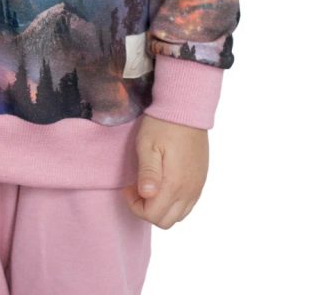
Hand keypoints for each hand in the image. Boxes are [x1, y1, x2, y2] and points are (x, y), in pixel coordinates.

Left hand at [121, 114, 208, 229]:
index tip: (128, 187)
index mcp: (174, 184)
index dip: (135, 206)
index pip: (153, 216)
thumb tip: (147, 195)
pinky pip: (188, 204)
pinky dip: (174, 202)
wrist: (186, 109)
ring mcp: (197, 186)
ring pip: (178, 215)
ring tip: (150, 185)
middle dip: (147, 210)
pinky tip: (164, 183)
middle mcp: (189, 190)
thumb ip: (148, 172)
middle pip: (166, 221)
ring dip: (161, 207)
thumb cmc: (162, 125)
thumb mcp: (147, 145)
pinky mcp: (201, 180)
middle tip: (137, 188)